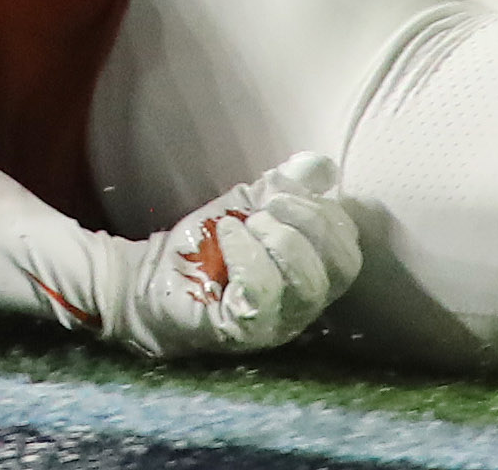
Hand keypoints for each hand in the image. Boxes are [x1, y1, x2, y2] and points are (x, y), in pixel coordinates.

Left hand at [80, 153, 358, 358]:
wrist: (148, 275)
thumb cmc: (205, 247)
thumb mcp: (248, 206)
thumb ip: (286, 187)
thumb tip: (324, 166)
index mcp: (311, 278)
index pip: (349, 252)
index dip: (328, 213)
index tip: (286, 191)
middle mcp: (301, 308)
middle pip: (339, 268)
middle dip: (308, 222)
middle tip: (266, 206)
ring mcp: (273, 325)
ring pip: (306, 285)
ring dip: (277, 238)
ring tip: (244, 222)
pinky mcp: (238, 332)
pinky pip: (260, 296)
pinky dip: (247, 254)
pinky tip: (227, 235)